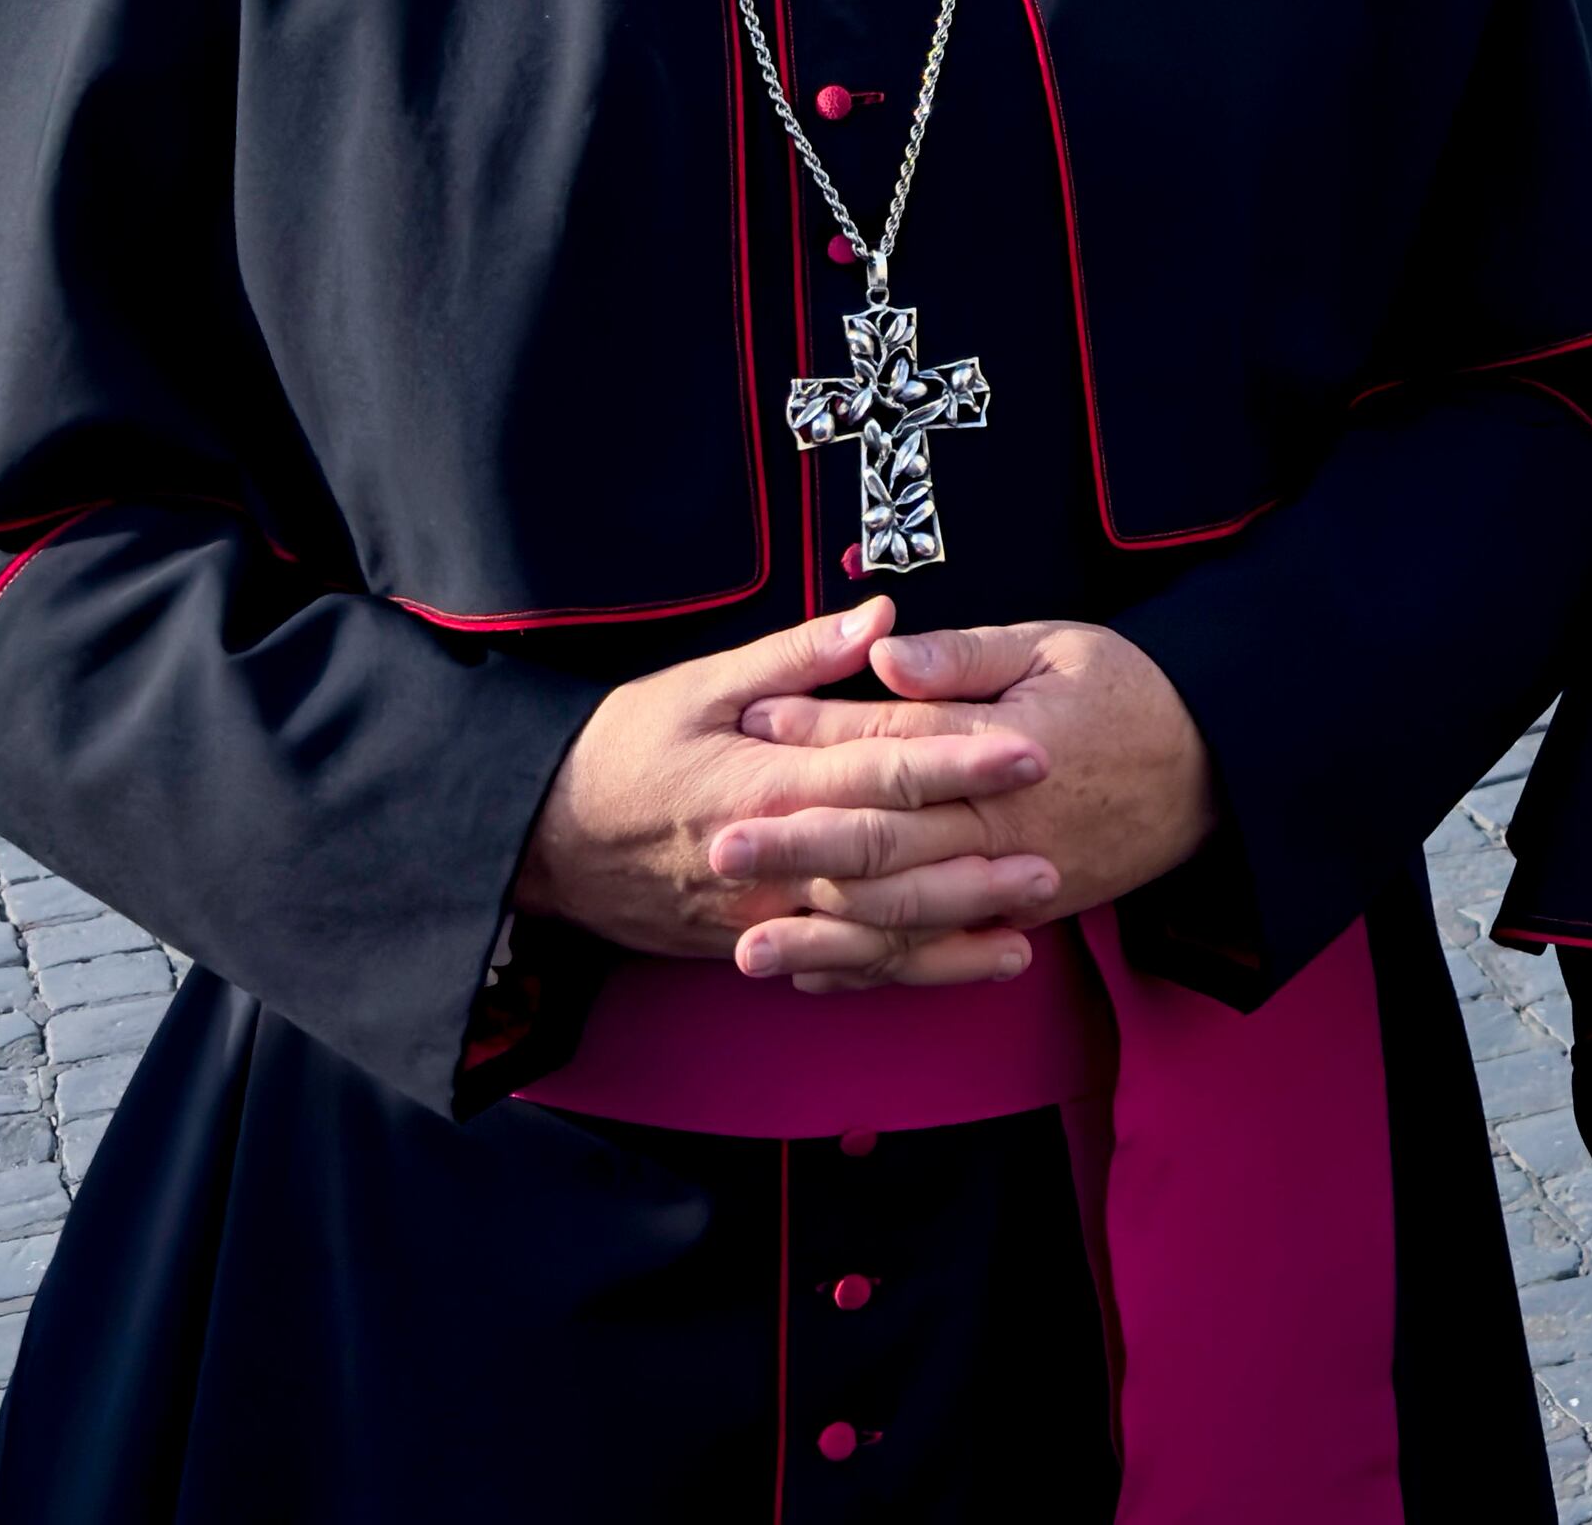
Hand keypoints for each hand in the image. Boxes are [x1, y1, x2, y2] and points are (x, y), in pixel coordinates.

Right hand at [512, 598, 1055, 989]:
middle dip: (972, 860)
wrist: (537, 839)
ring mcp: (759, 915)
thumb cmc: (621, 748)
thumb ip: (798, 657)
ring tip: (1030, 920)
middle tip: (1054, 851)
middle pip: (887, 863)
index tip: (1028, 751)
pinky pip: (840, 965)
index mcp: (763, 781)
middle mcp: (769, 859)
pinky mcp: (750, 946)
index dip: (957, 762)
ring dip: (952, 929)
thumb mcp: (699, 685)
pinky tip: (967, 965)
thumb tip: (882, 619)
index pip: (878, 770)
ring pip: (870, 930)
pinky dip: (905, 971)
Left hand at [737, 618, 1219, 964]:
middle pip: (884, 845)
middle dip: (796, 847)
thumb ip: (964, 656)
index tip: (751, 724)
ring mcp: (1012, 883)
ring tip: (743, 945)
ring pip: (903, 919)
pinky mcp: (1020, 916)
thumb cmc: (1129, 694)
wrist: (1215, 770)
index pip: (895, 747)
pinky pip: (937, 952)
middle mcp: (1002, 831)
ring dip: (821, 933)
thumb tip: (882, 653)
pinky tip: (815, 971)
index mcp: (1004, 753)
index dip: (819, 734)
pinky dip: (874, 969)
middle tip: (718, 847)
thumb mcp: (1055, 646)